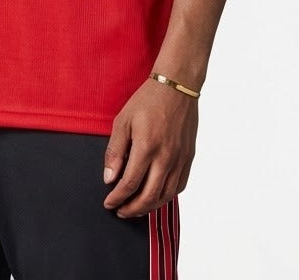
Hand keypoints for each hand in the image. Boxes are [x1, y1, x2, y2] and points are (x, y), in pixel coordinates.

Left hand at [102, 76, 197, 217]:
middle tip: (121, 211)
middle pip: (149, 196)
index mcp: (146, 147)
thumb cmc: (147, 100)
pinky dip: (167, 196)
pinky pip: (180, 186)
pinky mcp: (189, 157)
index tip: (109, 203)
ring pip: (166, 195)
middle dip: (132, 209)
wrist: (176, 86)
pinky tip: (157, 195)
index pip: (129, 184)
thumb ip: (115, 151)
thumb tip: (109, 178)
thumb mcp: (123, 121)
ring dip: (150, 206)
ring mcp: (180, 158)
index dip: (117, 198)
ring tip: (136, 208)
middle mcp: (166, 157)